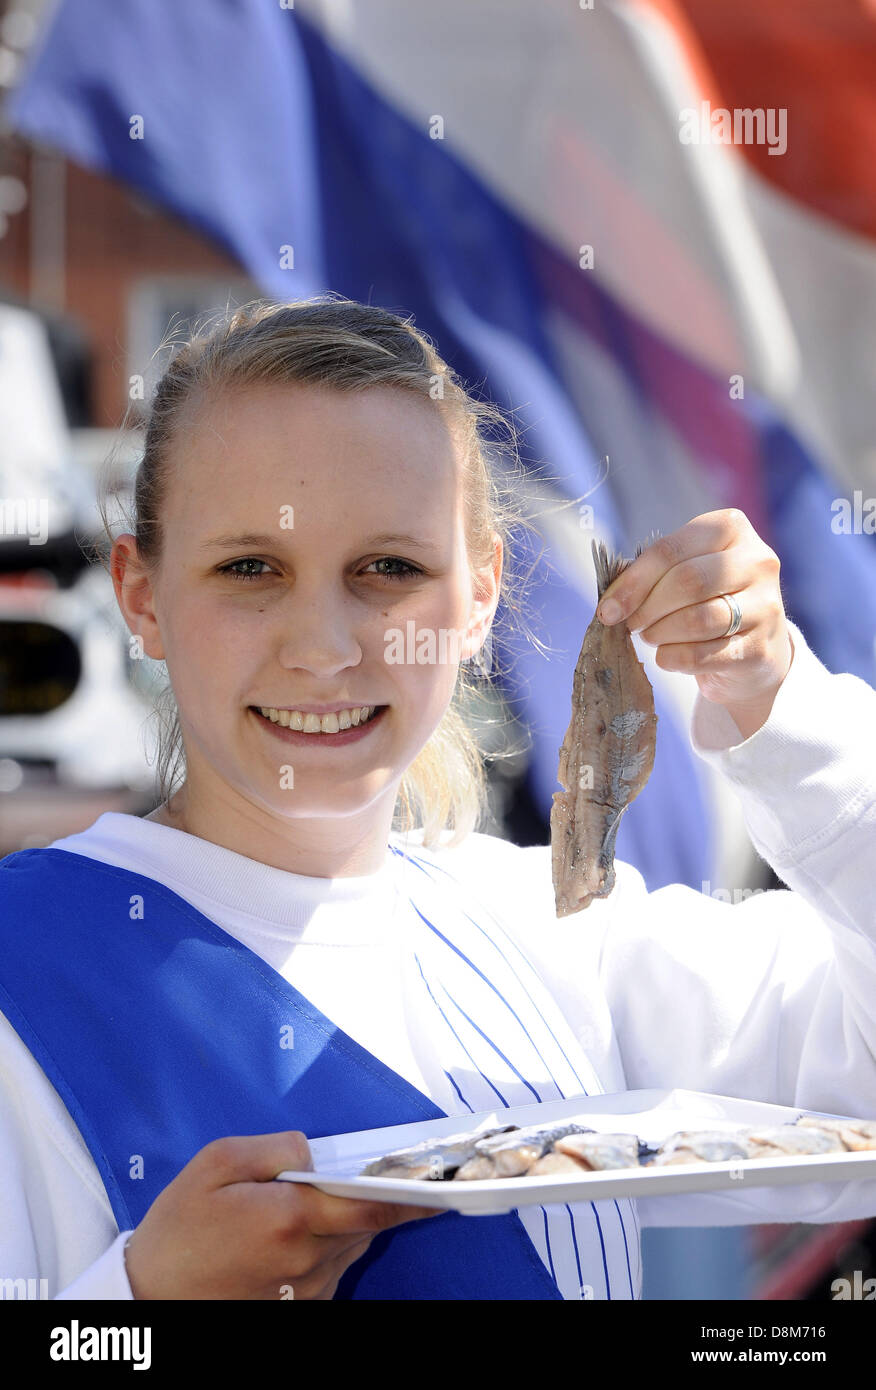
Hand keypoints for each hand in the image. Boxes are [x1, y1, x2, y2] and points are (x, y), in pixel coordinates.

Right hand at [123, 1131, 443, 1299]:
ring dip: (340, 1223)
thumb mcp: (216, 1163)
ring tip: (295, 1210)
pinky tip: (283, 1240)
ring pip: (350, 1246)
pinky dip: (322, 1249)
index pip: (373, 1203)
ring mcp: (307, 1294)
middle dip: (362, 1196)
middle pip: (365, 1221)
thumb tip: (314, 1151)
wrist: (149, 1301)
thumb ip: (276, 1148)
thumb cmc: (178, 1229)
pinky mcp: (300, 1312)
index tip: (439, 1181)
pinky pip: (330, 1270)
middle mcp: (308, 1262)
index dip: (411, 1192)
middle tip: (348, 1177)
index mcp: (291, 1219)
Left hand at [597, 509, 793, 738]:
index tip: (608, 608)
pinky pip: (703, 655)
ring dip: (660, 633)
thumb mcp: (685, 571)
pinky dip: (673, 658)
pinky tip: (667, 656)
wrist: (755, 649)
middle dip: (647, 608)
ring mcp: (766, 606)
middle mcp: (757, 562)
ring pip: (697, 619)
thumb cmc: (708, 600)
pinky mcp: (761, 649)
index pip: (671, 550)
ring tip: (651, 637)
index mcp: (731, 528)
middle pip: (687, 582)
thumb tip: (611, 602)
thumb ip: (651, 575)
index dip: (633, 582)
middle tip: (631, 624)